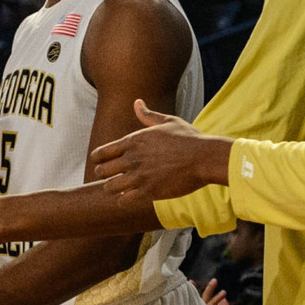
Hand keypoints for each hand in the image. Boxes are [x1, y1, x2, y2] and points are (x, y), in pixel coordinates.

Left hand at [87, 102, 232, 203]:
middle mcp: (132, 158)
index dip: (99, 160)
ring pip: (109, 188)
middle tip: (114, 177)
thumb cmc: (189, 138)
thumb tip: (137, 102)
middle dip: (104, 175)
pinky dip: (125, 201)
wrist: (205, 157)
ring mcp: (139, 175)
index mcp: (133, 140)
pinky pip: (124, 201)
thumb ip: (148, 114)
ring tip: (123, 189)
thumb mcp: (168, 121)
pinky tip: (133, 197)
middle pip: (101, 171)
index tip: (107, 163)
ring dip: (114, 190)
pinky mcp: (149, 191)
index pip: (100, 153)